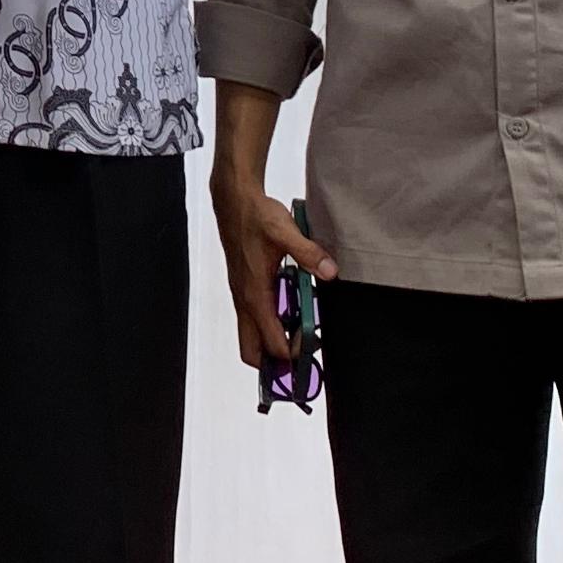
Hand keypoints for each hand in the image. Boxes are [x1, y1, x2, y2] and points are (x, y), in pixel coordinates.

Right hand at [210, 174, 332, 372]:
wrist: (233, 199)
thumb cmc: (255, 216)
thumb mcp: (285, 232)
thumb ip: (308, 253)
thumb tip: (329, 272)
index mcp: (254, 293)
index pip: (270, 341)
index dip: (291, 353)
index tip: (311, 353)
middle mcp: (244, 299)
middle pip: (251, 350)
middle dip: (273, 363)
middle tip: (300, 361)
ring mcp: (242, 294)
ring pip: (251, 335)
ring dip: (272, 343)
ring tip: (300, 338)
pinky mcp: (243, 286)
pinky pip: (253, 318)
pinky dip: (270, 326)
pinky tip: (291, 311)